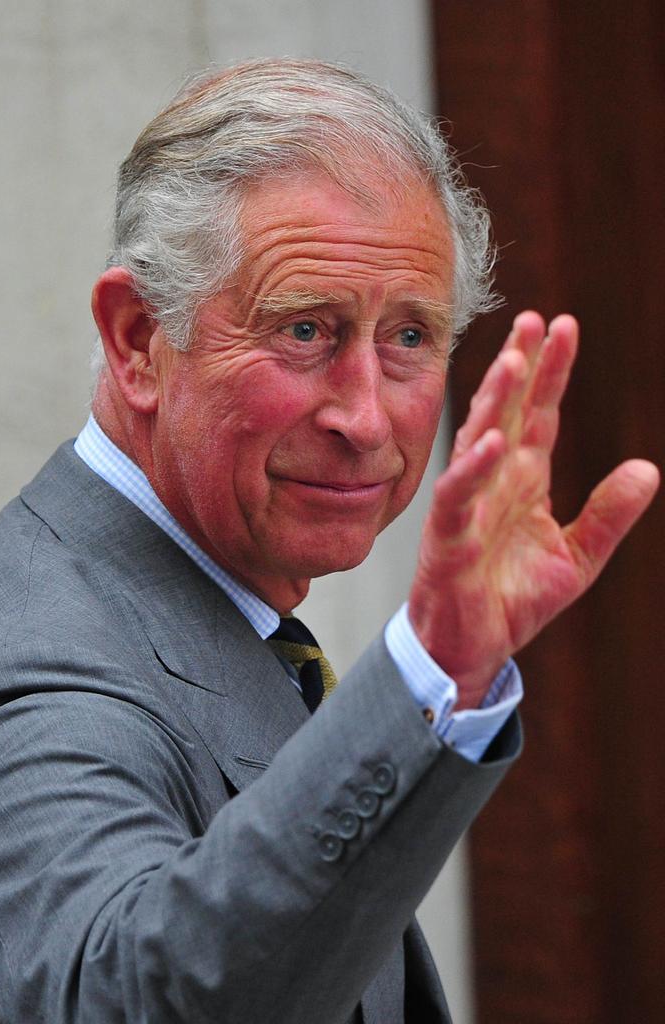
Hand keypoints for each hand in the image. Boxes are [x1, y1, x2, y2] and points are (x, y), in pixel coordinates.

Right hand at [409, 311, 659, 708]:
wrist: (471, 648)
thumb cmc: (512, 600)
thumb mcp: (579, 558)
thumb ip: (609, 515)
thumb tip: (646, 468)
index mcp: (524, 480)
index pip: (541, 414)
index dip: (553, 372)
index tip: (565, 326)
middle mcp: (495, 482)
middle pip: (508, 412)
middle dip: (519, 365)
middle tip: (533, 320)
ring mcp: (469, 504)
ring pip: (480, 440)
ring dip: (494, 401)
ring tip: (512, 361)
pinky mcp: (448, 535)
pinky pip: (459, 495)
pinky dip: (473, 468)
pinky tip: (491, 440)